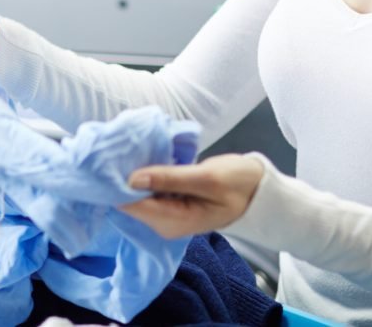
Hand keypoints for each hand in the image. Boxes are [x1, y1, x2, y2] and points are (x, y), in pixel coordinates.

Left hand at [119, 154, 264, 238]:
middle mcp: (163, 224)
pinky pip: (148, 189)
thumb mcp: (206, 177)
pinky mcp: (167, 204)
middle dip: (125, 176)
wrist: (258, 190)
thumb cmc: (238, 183)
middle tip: (123, 147)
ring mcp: (164, 215)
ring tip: (132, 148)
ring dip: (134, 173)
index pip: (131, 205)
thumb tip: (132, 179)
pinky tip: (145, 157)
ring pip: (137, 193)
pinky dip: (145, 174)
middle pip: (130, 200)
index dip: (119, 183)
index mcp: (173, 222)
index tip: (113, 158)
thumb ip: (169, 179)